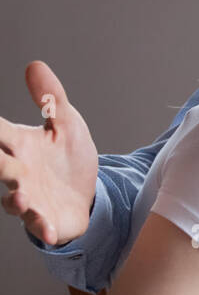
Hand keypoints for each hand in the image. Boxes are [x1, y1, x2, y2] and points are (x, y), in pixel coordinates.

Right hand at [0, 61, 98, 245]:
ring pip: (14, 200)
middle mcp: (19, 172)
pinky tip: (50, 230)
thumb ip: (51, 98)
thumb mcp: (67, 124)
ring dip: (15, 200)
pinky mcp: (46, 220)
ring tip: (22, 195)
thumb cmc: (68, 159)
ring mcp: (30, 198)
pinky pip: (40, 226)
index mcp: (20, 146)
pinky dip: (43, 229)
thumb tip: (35, 64)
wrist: (89, 194)